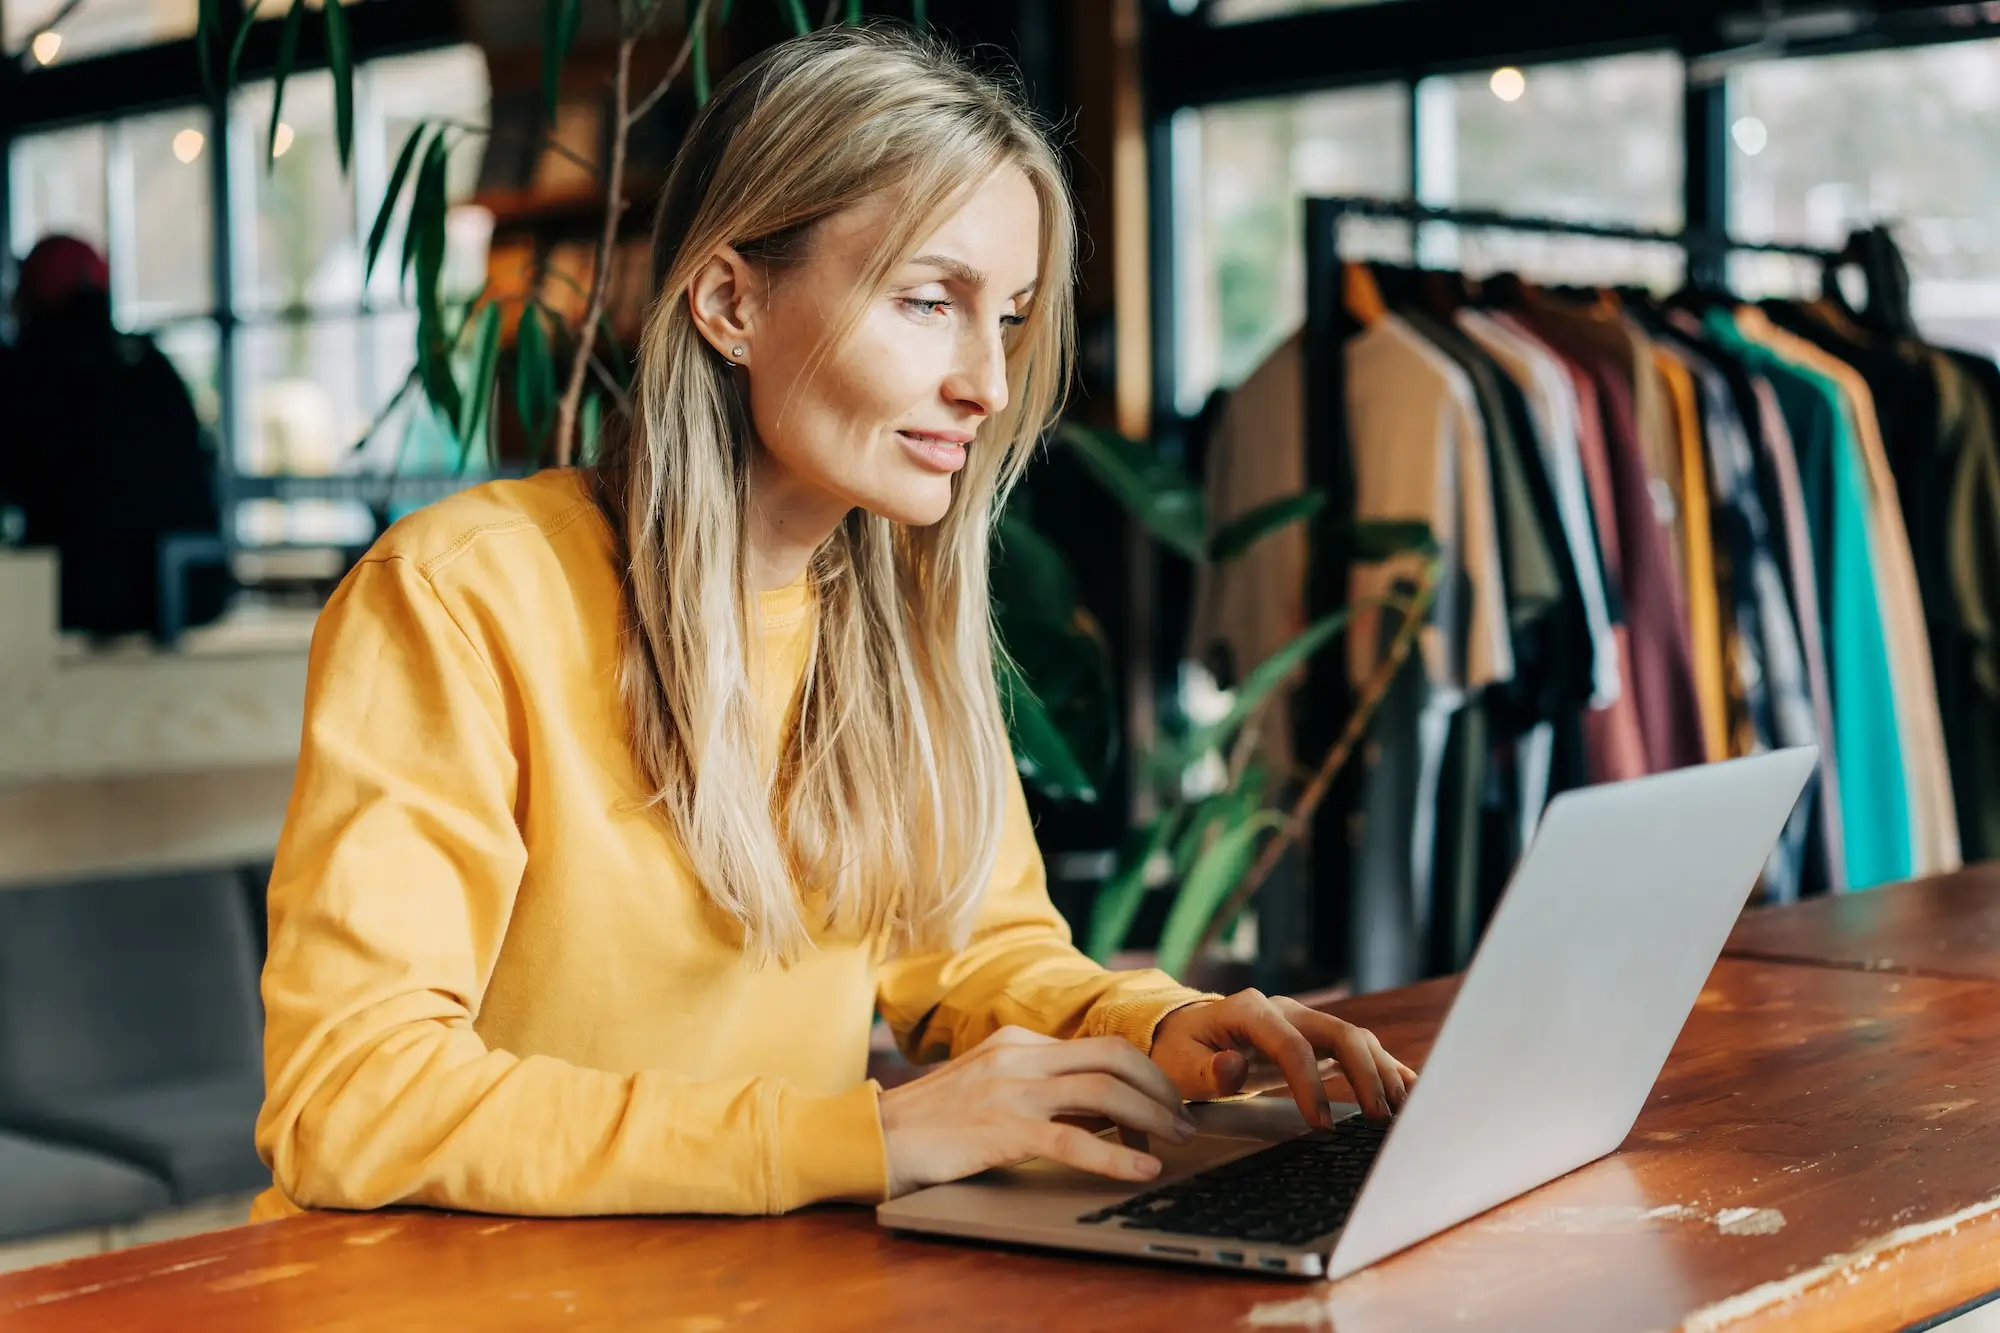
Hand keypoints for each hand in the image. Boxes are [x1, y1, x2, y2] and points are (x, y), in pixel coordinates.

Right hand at [878, 1025, 1196, 1197]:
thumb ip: (1040, 1091)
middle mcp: (1019, 1055)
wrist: (872, 1136)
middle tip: (1183, 1120)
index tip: (1165, 1105)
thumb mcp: (990, 1089)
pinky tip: (1141, 1170)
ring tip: (1175, 1142)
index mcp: (1018, 1041)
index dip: (1143, 1074)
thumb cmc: (931, 1123)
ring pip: (1104, 1091)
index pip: (1099, 1047)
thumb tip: (1103, 1112)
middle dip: (1159, 1087)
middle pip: (1114, 1056)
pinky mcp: (1001, 1128)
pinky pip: (1073, 1141)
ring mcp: (1011, 1089)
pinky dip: (1117, 1156)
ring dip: (1152, 1117)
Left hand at [1148, 990, 1416, 1125]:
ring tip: (1400, 1111)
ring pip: (1355, 1038)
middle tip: (1377, 1119)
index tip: (1321, 1126)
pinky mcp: (1316, 1037)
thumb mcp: (1179, 1064)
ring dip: (1381, 1072)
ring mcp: (1304, 1020)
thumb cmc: (1180, 1051)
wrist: (1185, 1032)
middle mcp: (1285, 1009)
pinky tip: (1408, 1089)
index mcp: (1251, 1011)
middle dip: (1364, 1075)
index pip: (1292, 1045)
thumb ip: (1204, 1069)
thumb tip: (1232, 1067)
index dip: (1310, 1085)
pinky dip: (1383, 1067)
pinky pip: (1356, 1048)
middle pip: (1339, 1032)